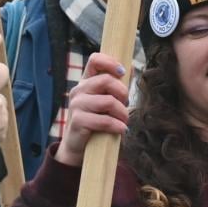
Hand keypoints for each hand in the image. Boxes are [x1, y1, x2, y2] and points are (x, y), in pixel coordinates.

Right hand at [56, 52, 130, 167]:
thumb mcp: (106, 101)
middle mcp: (79, 90)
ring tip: (124, 121)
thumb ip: (116, 86)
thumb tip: (130, 67)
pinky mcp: (78, 121)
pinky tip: (122, 130)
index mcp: (86, 81)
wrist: (77, 147)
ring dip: (122, 113)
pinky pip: (104, 120)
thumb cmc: (96, 120)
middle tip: (126, 104)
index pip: (95, 60)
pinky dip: (117, 126)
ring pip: (108, 101)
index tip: (122, 72)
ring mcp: (76, 105)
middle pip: (106, 80)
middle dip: (123, 92)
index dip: (110, 62)